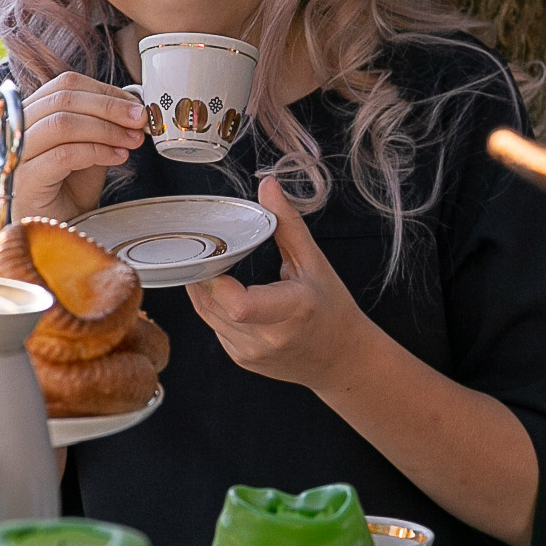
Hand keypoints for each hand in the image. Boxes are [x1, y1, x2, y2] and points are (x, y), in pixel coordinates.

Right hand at [10, 71, 146, 222]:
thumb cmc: (69, 191)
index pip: (65, 85)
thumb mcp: (91, 149)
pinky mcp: (25, 179)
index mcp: (32, 114)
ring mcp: (16, 154)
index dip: (105, 91)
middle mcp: (18, 129)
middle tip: (140, 119)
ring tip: (132, 140)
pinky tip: (117, 156)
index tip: (135, 104)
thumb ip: (104, 126)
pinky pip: (64, 154)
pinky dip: (97, 151)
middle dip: (110, 107)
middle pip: (64, 99)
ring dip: (106, 129)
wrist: (56, 231)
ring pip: (63, 123)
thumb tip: (133, 106)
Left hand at [185, 177, 368, 389]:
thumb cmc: (331, 308)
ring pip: (206, 314)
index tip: (217, 255)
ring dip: (204, 288)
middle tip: (209, 251)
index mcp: (293, 310)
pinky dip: (214, 305)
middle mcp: (269, 337)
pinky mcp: (241, 359)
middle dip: (204, 273)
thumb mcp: (315, 262)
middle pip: (212, 303)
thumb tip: (268, 186)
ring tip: (214, 265)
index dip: (216, 279)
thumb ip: (287, 223)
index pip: (240, 304)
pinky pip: (213, 326)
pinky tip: (227, 292)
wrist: (341, 359)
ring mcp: (251, 353)